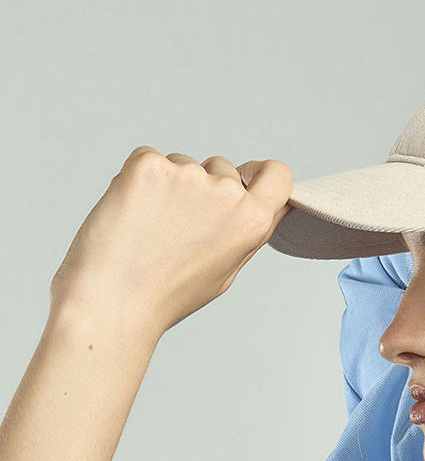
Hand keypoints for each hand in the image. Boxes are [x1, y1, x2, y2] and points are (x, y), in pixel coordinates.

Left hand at [49, 146, 293, 338]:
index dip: (259, 174)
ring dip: (169, 184)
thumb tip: (274, 206)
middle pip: (223, 167)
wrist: (112, 302)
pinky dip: (138, 180)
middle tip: (177, 227)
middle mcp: (227, 194)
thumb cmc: (166, 294)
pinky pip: (149, 158)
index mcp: (253, 221)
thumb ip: (250, 231)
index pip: (277, 174)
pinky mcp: (149, 166)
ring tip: (150, 227)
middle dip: (204, 186)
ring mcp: (188, 176)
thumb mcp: (227, 269)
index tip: (244, 178)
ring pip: (184, 163)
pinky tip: (131, 213)